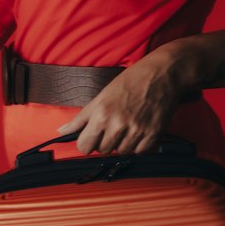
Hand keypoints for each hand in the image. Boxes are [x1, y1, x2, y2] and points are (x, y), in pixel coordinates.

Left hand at [56, 52, 184, 155]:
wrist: (163, 73)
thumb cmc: (131, 81)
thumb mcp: (101, 96)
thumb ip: (81, 117)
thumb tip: (60, 131)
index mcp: (102, 114)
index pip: (84, 147)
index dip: (88, 142)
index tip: (95, 135)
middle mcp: (118, 124)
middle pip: (103, 151)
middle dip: (106, 141)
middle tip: (115, 124)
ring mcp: (137, 130)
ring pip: (122, 152)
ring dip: (123, 143)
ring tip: (129, 124)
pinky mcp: (154, 134)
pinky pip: (140, 152)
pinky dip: (139, 144)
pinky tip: (141, 128)